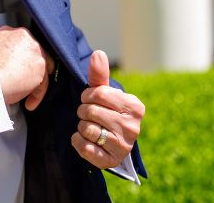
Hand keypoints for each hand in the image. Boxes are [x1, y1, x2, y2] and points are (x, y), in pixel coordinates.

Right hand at [0, 26, 54, 109]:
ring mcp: (34, 49)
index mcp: (9, 32)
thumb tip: (14, 66)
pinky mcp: (41, 64)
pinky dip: (37, 95)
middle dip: (33, 70)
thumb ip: (7, 53)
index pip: (24, 44)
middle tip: (27, 83)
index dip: (24, 58)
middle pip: (36, 53)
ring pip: (41, 68)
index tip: (20, 69)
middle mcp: (24, 36)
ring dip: (35, 85)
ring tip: (26, 98)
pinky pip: (43, 82)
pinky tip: (29, 103)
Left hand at [71, 50, 144, 168]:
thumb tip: (98, 53)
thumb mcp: (105, 93)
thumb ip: (99, 74)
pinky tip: (87, 140)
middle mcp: (132, 127)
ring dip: (81, 126)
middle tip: (89, 115)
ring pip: (86, 128)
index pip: (98, 93)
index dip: (88, 95)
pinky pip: (84, 147)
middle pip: (90, 111)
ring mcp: (123, 145)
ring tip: (91, 127)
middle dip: (83, 111)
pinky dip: (78, 142)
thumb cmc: (108, 111)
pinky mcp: (111, 160)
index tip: (91, 100)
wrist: (114, 143)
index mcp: (134, 106)